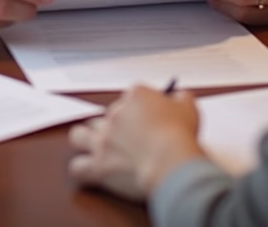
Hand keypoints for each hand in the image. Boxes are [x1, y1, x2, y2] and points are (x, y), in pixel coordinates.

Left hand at [68, 87, 203, 200]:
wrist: (171, 163)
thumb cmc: (180, 137)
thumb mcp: (189, 109)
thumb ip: (182, 98)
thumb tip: (180, 96)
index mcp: (135, 96)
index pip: (132, 96)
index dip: (140, 108)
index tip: (148, 117)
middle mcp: (115, 114)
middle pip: (107, 115)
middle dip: (116, 126)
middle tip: (129, 138)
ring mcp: (104, 139)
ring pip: (80, 135)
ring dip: (86, 140)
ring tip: (94, 147)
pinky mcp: (98, 164)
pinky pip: (78, 167)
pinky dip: (82, 169)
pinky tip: (88, 171)